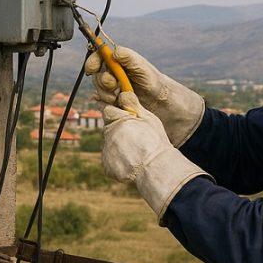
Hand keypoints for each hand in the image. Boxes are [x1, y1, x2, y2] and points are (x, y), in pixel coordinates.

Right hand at [86, 46, 204, 146]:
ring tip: (119, 97)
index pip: (98, 57)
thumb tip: (113, 52)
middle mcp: (112, 72)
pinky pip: (102, 101)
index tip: (92, 69)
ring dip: (105, 93)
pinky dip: (106, 103)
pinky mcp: (113, 100)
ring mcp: (112, 87)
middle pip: (96, 74)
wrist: (159, 100)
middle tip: (113, 85)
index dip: (92, 62)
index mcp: (117, 61)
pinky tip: (114, 103)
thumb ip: (128, 58)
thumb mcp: (142, 67)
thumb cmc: (152, 79)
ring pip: (98, 89)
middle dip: (102, 80)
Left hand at [101, 93, 208, 220]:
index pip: (108, 110)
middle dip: (118, 130)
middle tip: (135, 138)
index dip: (117, 114)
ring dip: (118, 145)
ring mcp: (107, 151)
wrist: (156, 168)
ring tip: (136, 151)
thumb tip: (123, 93)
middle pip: (108, 128)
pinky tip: (132, 162)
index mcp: (118, 120)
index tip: (126, 119)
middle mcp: (109, 135)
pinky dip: (118, 160)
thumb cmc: (155, 141)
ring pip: (110, 143)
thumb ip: (133, 106)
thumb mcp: (149, 119)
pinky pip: (111, 159)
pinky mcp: (107, 166)